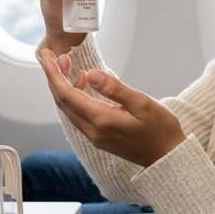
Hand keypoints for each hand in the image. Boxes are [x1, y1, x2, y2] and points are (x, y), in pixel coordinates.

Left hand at [40, 49, 187, 166]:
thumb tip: (91, 74)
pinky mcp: (99, 138)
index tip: (47, 57)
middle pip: (63, 102)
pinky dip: (75, 97)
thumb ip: (115, 88)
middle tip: (53, 56)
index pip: (67, 95)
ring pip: (69, 109)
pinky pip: (78, 115)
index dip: (54, 74)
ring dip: (64, 86)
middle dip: (54, 77)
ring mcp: (95, 137)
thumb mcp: (142, 103)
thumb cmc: (160, 129)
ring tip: (68, 65)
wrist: (167, 157)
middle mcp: (93, 131)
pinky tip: (84, 84)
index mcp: (102, 120)